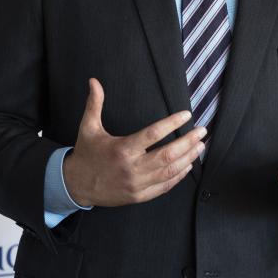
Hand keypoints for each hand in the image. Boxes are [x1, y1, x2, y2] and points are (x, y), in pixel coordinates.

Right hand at [62, 78, 205, 206]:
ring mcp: (136, 184)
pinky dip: (178, 176)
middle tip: (202, 132)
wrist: (75, 185)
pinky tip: (188, 166)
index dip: (172, 123)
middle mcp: (132, 168)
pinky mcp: (138, 196)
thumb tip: (93, 81)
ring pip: (169, 171)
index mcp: (122, 149)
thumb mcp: (88, 127)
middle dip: (189, 142)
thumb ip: (94, 104)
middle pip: (168, 154)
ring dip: (188, 158)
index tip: (186, 115)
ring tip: (200, 146)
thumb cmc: (86, 153)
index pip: (154, 134)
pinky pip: (164, 187)